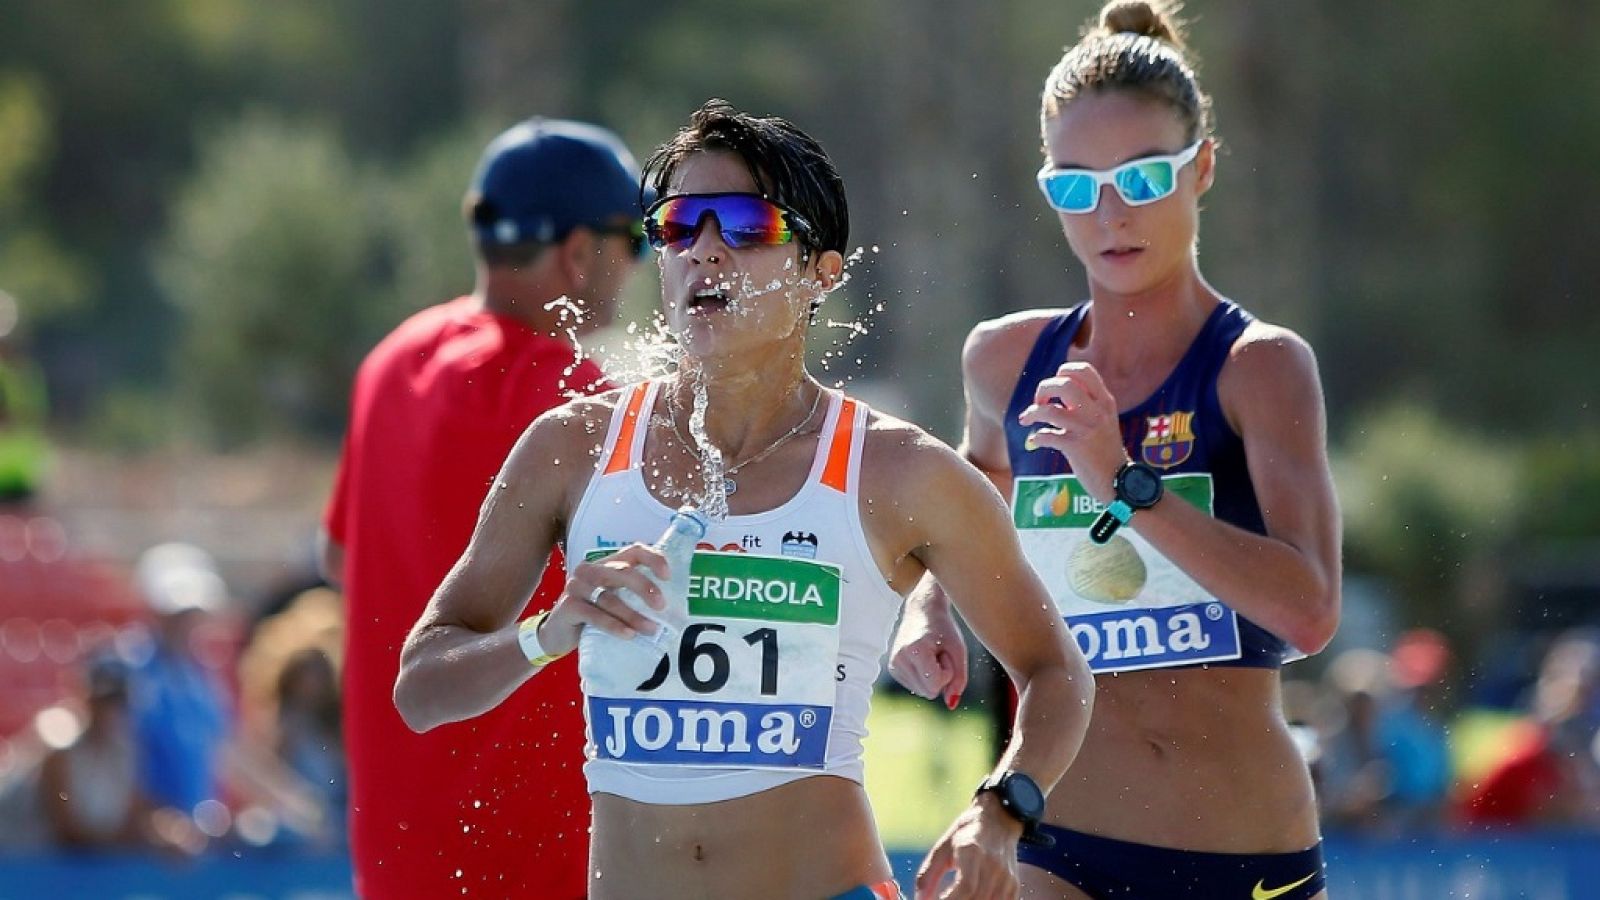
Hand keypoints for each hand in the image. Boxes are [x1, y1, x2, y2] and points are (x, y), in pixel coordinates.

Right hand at [537, 543, 669, 656]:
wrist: (556, 635)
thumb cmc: (592, 616)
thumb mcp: (613, 600)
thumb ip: (633, 597)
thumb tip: (672, 609)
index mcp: (606, 564)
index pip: (633, 550)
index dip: (653, 559)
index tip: (668, 576)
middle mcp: (590, 570)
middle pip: (622, 572)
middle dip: (645, 588)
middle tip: (662, 606)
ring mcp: (577, 587)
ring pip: (610, 598)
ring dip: (633, 615)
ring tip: (651, 630)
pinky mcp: (569, 606)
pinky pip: (595, 615)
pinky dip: (614, 625)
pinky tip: (628, 635)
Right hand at [889, 591, 968, 709]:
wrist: (922, 609)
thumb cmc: (944, 628)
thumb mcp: (959, 651)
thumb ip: (959, 679)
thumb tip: (951, 704)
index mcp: (914, 650)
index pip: (935, 686)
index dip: (947, 674)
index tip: (945, 654)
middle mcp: (899, 658)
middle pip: (928, 692)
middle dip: (940, 677)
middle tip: (938, 653)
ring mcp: (894, 664)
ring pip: (922, 692)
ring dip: (932, 677)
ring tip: (931, 654)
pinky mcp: (893, 667)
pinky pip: (916, 687)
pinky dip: (924, 677)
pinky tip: (923, 658)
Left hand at [915, 794, 1023, 899]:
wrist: (999, 818)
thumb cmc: (967, 832)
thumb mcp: (943, 847)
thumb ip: (929, 873)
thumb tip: (919, 898)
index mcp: (972, 852)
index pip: (966, 886)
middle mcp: (993, 865)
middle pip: (977, 898)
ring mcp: (1006, 877)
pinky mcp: (1013, 885)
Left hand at [1016, 362, 1125, 501]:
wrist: (1119, 481)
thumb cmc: (1106, 450)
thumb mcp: (1104, 419)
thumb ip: (1088, 403)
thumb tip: (1058, 387)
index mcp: (1105, 401)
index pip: (1083, 370)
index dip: (1063, 372)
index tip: (1055, 387)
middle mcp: (1097, 411)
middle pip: (1064, 384)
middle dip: (1044, 388)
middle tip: (1040, 401)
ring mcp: (1086, 429)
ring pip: (1050, 410)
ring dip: (1032, 412)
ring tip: (1027, 419)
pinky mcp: (1075, 448)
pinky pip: (1046, 436)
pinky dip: (1036, 437)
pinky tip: (1035, 441)